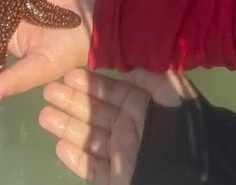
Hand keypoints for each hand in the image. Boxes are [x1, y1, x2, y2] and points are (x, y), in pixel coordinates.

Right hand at [40, 69, 195, 184]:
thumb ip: (146, 73)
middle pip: (95, 113)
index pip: (111, 91)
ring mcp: (122, 153)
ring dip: (66, 127)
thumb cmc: (178, 121)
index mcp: (143, 106)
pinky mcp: (118, 177)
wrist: (190, 166)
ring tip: (44, 116)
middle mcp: (130, 127)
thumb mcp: (168, 88)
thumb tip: (123, 61)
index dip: (89, 83)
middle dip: (71, 102)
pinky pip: (93, 169)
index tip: (67, 75)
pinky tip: (59, 147)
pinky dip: (76, 159)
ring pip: (89, 139)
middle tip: (47, 92)